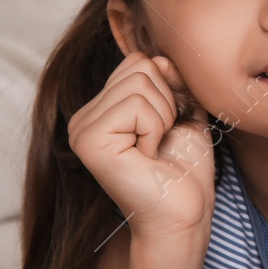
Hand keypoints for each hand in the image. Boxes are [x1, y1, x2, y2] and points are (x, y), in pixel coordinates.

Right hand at [66, 51, 214, 238]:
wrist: (185, 212)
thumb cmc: (185, 169)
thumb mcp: (183, 112)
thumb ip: (170, 80)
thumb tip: (158, 56)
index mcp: (102, 109)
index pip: (139, 61)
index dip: (169, 90)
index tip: (167, 128)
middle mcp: (84, 117)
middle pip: (140, 65)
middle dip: (167, 101)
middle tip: (161, 140)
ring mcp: (82, 128)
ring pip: (140, 82)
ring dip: (163, 117)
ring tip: (154, 149)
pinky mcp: (88, 141)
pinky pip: (135, 105)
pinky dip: (155, 129)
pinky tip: (147, 156)